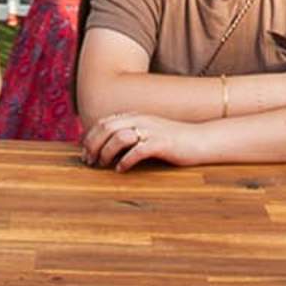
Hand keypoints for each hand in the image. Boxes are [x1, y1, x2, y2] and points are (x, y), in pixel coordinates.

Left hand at [80, 112, 200, 169]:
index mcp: (136, 116)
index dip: (90, 137)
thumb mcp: (149, 133)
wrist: (202, 140)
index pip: (104, 122)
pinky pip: (138, 150)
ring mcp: (151, 130)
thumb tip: (110, 147)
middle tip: (88, 161)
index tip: (84, 152)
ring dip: (106, 152)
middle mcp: (141, 120)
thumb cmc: (173, 141)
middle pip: (106, 128)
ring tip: (102, 164)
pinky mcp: (161, 143)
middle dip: (93, 145)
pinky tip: (121, 169)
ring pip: (118, 137)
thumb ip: (131, 135)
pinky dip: (125, 160)